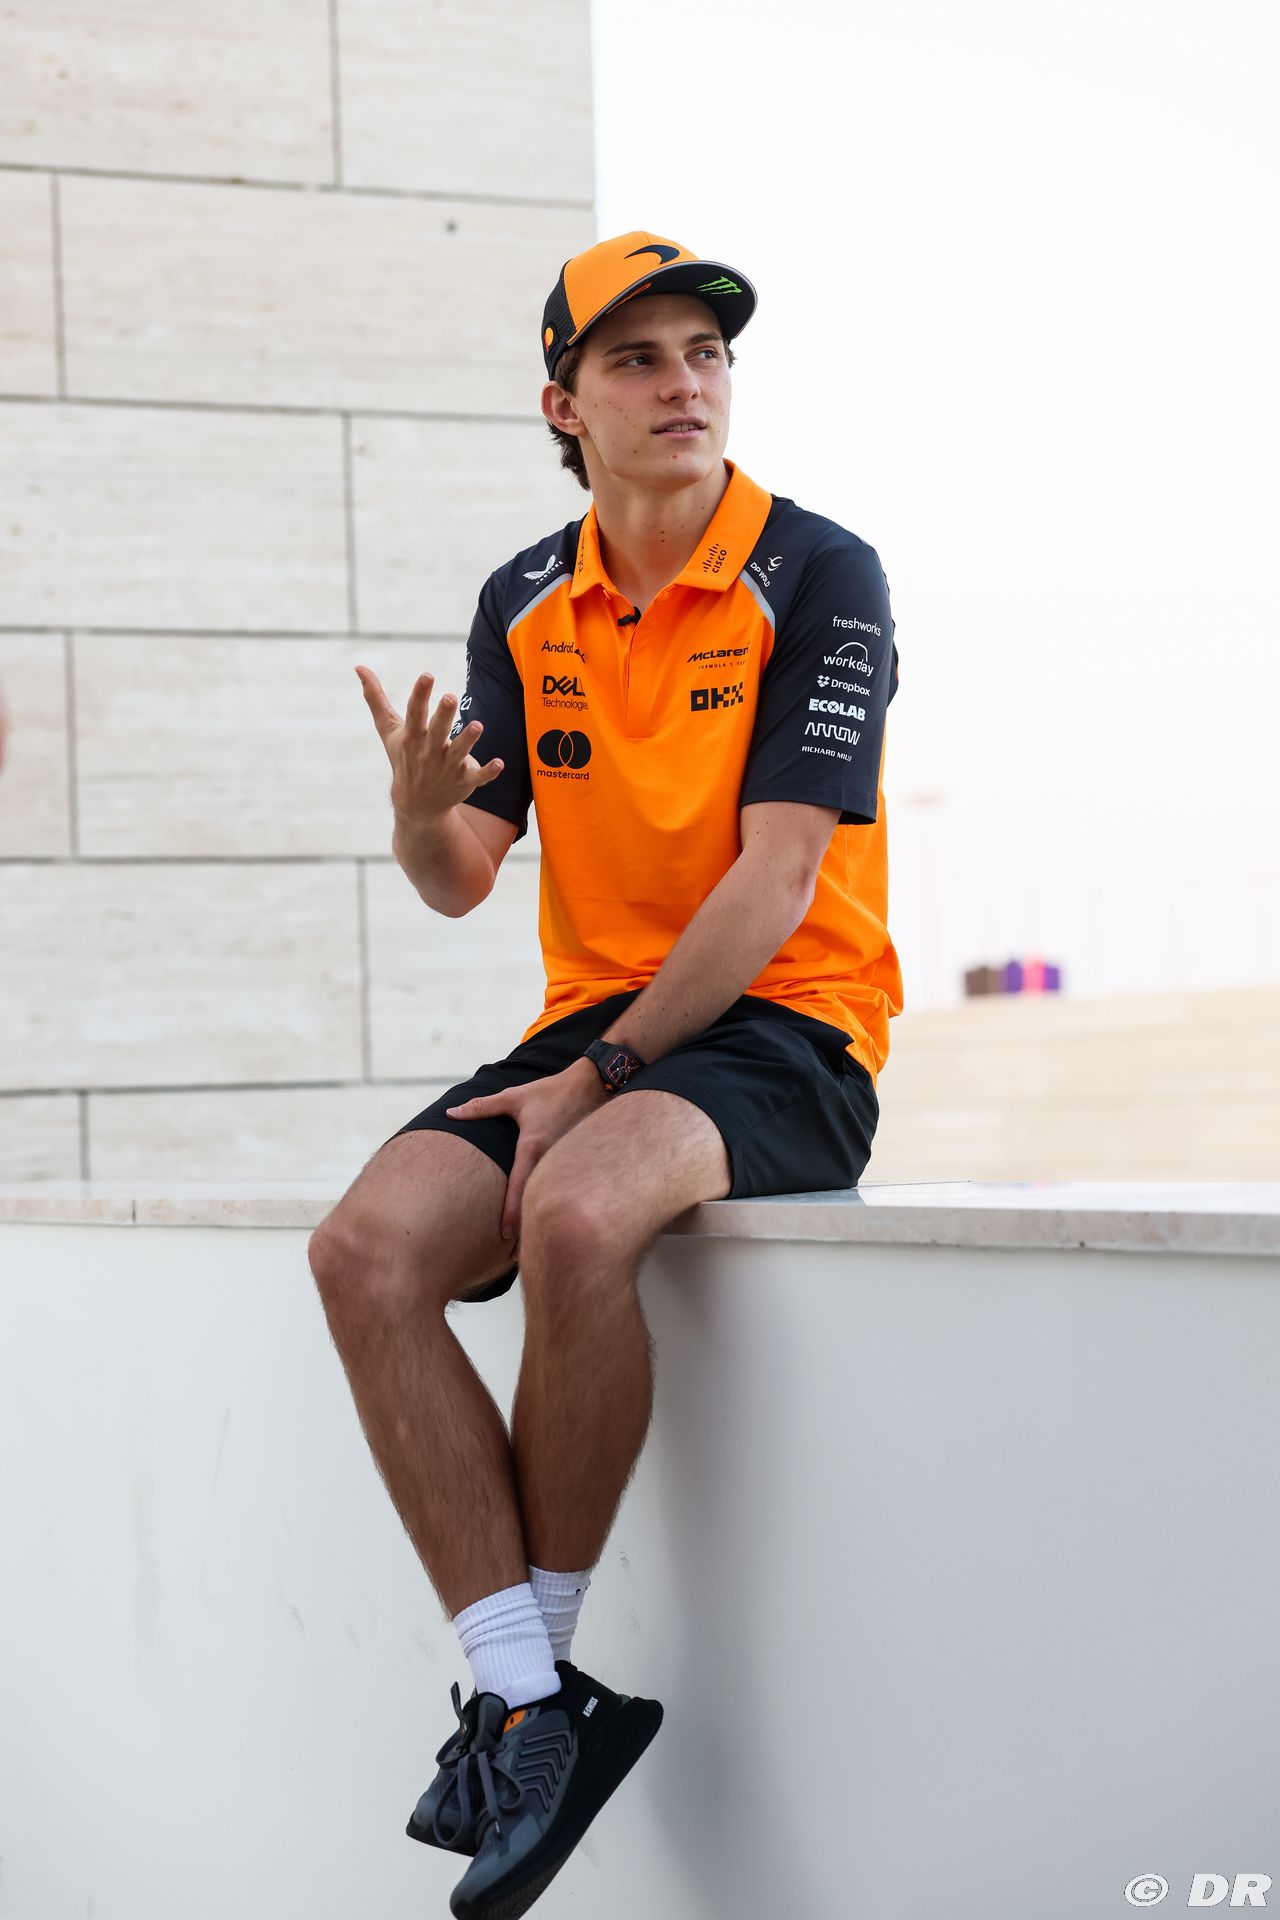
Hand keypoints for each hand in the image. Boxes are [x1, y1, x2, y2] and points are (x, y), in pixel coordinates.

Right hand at [355, 664, 503, 822]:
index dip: (420, 695)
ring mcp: (447, 767)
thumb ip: (376, 698)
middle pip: (437, 731)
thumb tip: (358, 667)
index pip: (415, 713)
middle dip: (443, 715)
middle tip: (450, 697)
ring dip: (468, 740)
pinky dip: (489, 772)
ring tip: (478, 726)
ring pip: (459, 752)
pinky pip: (478, 777)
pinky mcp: (464, 780)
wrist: (416, 804)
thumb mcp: (388, 730)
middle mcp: (429, 751)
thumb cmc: (404, 757)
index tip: (427, 676)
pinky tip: (500, 764)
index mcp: (412, 737)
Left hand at [447, 1060, 609, 1240]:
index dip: (511, 1215)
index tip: (503, 1237)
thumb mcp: (515, 1097)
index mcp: (532, 1147)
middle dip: (528, 1228)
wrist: (595, 1083)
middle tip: (516, 1255)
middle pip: (538, 1201)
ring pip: (555, 1197)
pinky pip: (567, 1187)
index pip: (519, 1188)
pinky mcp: (581, 1162)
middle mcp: (552, 1159)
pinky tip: (557, 1217)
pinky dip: (560, 1203)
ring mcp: (569, 1162)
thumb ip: (482, 1107)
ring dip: (545, 1218)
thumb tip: (451, 1113)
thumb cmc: (552, 1091)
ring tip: (534, 1246)